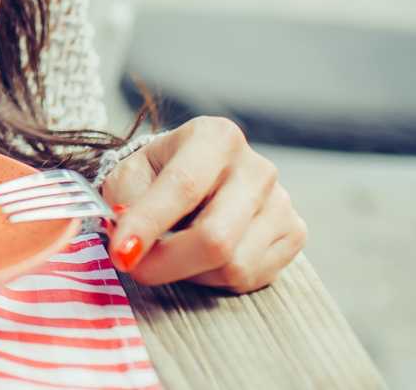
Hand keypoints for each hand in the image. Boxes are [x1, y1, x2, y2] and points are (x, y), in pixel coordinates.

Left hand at [99, 116, 305, 292]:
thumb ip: (126, 205)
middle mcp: (256, 166)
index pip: (183, 187)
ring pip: (233, 265)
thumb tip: (131, 244)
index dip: (149, 224)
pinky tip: (204, 255)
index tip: (121, 254)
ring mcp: (281, 201)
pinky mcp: (294, 233)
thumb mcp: (129, 176)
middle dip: (168, 262)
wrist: (196, 178)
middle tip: (136, 267)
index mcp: (213, 137)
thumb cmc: (157, 175)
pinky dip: (217, 278)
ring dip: (191, 271)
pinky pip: (252, 278)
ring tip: (175, 250)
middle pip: (215, 236)